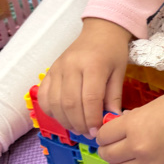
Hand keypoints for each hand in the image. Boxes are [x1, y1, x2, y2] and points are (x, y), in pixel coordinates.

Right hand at [38, 18, 132, 136]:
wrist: (100, 30)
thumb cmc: (113, 51)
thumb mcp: (120, 72)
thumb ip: (114, 97)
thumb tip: (112, 121)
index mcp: (93, 65)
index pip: (90, 98)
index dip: (92, 119)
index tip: (98, 132)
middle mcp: (71, 66)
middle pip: (70, 103)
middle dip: (79, 124)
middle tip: (88, 133)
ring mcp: (57, 68)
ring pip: (55, 102)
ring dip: (65, 121)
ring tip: (78, 127)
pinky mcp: (49, 71)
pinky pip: (44, 96)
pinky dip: (51, 111)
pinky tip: (63, 116)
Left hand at [96, 84, 163, 163]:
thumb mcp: (152, 105)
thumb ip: (133, 118)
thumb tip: (120, 127)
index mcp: (133, 125)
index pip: (103, 136)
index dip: (104, 134)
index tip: (109, 132)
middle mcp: (137, 147)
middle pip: (107, 155)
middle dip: (108, 149)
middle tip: (115, 144)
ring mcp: (149, 163)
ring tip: (127, 156)